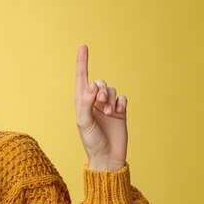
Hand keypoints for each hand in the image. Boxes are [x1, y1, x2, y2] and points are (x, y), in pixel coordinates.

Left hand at [75, 44, 127, 170]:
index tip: (83, 46)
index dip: (82, 62)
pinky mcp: (120, 112)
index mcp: (81, 102)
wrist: (107, 157)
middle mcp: (94, 102)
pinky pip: (123, 98)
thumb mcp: (84, 122)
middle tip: (101, 102)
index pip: (81, 78)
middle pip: (100, 82)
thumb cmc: (91, 141)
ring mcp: (107, 107)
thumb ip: (86, 102)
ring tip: (109, 112)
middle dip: (101, 89)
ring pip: (112, 90)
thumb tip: (92, 85)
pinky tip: (118, 112)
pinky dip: (121, 102)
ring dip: (111, 98)